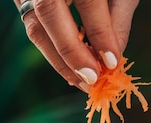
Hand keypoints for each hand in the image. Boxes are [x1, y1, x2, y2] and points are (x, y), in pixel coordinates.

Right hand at [14, 0, 139, 90]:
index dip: (100, 33)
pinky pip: (32, 26)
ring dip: (58, 59)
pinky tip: (70, 67)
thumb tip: (114, 58)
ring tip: (81, 81)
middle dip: (71, 52)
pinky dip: (51, 50)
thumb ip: (118, 17)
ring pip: (34, 25)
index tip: (112, 62)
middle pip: (49, 12)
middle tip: (91, 80)